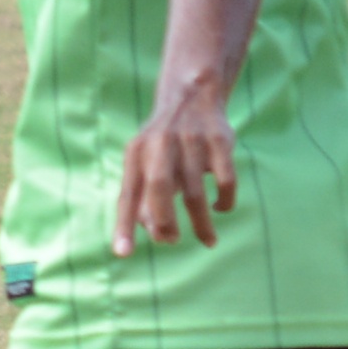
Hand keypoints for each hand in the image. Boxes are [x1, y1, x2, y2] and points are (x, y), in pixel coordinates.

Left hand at [115, 79, 238, 255]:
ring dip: (201, 223)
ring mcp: (191, 141)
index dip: (124, 225)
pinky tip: (220, 208)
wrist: (192, 94)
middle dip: (165, 222)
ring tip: (208, 240)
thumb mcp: (144, 162)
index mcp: (136, 153)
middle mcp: (160, 145)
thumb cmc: (163, 144)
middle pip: (159, 189)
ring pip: (195, 193)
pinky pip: (225, 181)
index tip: (122, 253)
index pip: (127, 195)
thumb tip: (156, 235)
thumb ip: (143, 197)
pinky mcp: (220, 141)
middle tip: (172, 242)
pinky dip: (224, 201)